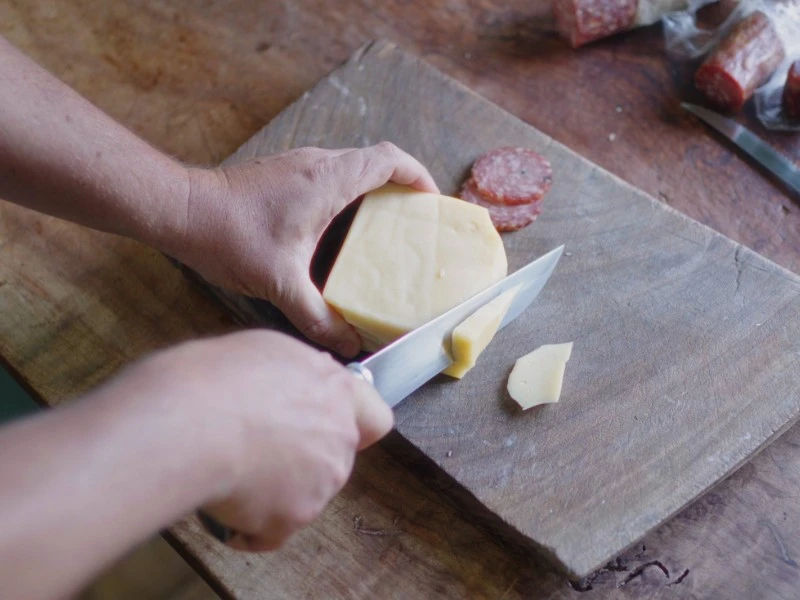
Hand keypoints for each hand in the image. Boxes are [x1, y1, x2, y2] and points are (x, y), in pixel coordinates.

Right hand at [112, 329, 392, 550]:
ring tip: (230, 471)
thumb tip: (289, 386)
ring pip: (305, 494)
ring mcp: (322, 480)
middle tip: (256, 448)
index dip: (351, 424)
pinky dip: (250, 525)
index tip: (322, 425)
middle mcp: (339, 435)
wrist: (187, 422)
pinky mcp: (295, 517)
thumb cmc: (212, 378)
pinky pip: (273, 530)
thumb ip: (293, 373)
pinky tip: (223, 502)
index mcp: (336, 389)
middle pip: (332, 456)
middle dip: (302, 458)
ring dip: (276, 490)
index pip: (375, 418)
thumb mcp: (262, 350)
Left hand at [175, 144, 438, 356]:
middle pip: (375, 162)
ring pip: (351, 168)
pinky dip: (346, 197)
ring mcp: (299, 164)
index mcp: (328, 180)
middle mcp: (317, 163)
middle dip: (400, 189)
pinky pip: (329, 176)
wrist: (181, 209)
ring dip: (372, 193)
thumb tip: (348, 345)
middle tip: (412, 223)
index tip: (430, 203)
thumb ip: (318, 317)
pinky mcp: (283, 172)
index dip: (417, 176)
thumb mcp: (280, 283)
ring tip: (382, 231)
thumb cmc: (229, 236)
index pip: (389, 160)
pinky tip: (338, 233)